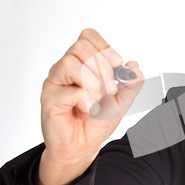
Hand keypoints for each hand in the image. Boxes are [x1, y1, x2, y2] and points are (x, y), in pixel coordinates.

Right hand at [37, 29, 143, 184]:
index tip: (117, 65)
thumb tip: (135, 66)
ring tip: (99, 100)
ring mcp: (54, 83)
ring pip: (70, 63)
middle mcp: (65, 69)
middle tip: (110, 88)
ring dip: (93, 83)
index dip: (105, 48)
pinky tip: (88, 109)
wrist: (83, 147)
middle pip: (80, 47)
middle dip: (102, 67)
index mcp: (81, 63)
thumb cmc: (96, 121)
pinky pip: (70, 91)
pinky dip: (86, 100)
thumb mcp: (121, 101)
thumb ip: (131, 84)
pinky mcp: (49, 100)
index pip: (87, 37)